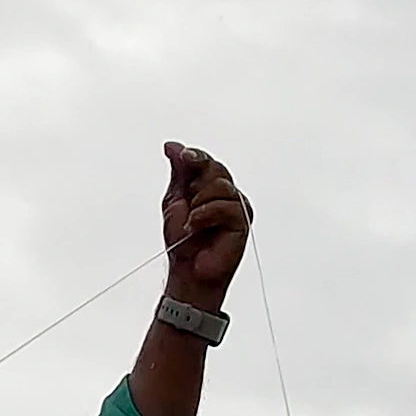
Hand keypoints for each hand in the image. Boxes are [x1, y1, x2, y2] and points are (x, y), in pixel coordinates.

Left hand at [161, 143, 249, 304]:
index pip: (206, 161)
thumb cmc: (182, 241)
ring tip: (192, 223)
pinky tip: (197, 227)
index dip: (195, 156)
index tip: (184, 155)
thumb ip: (179, 172)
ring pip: (220, 185)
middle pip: (216, 168)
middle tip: (188, 203)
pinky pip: (224, 205)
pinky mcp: (242, 220)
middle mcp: (226, 193)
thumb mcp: (175, 200)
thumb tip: (172, 146)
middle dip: (196, 183)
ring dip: (199, 204)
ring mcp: (236, 206)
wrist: (188, 269)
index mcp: (209, 186)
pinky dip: (205, 215)